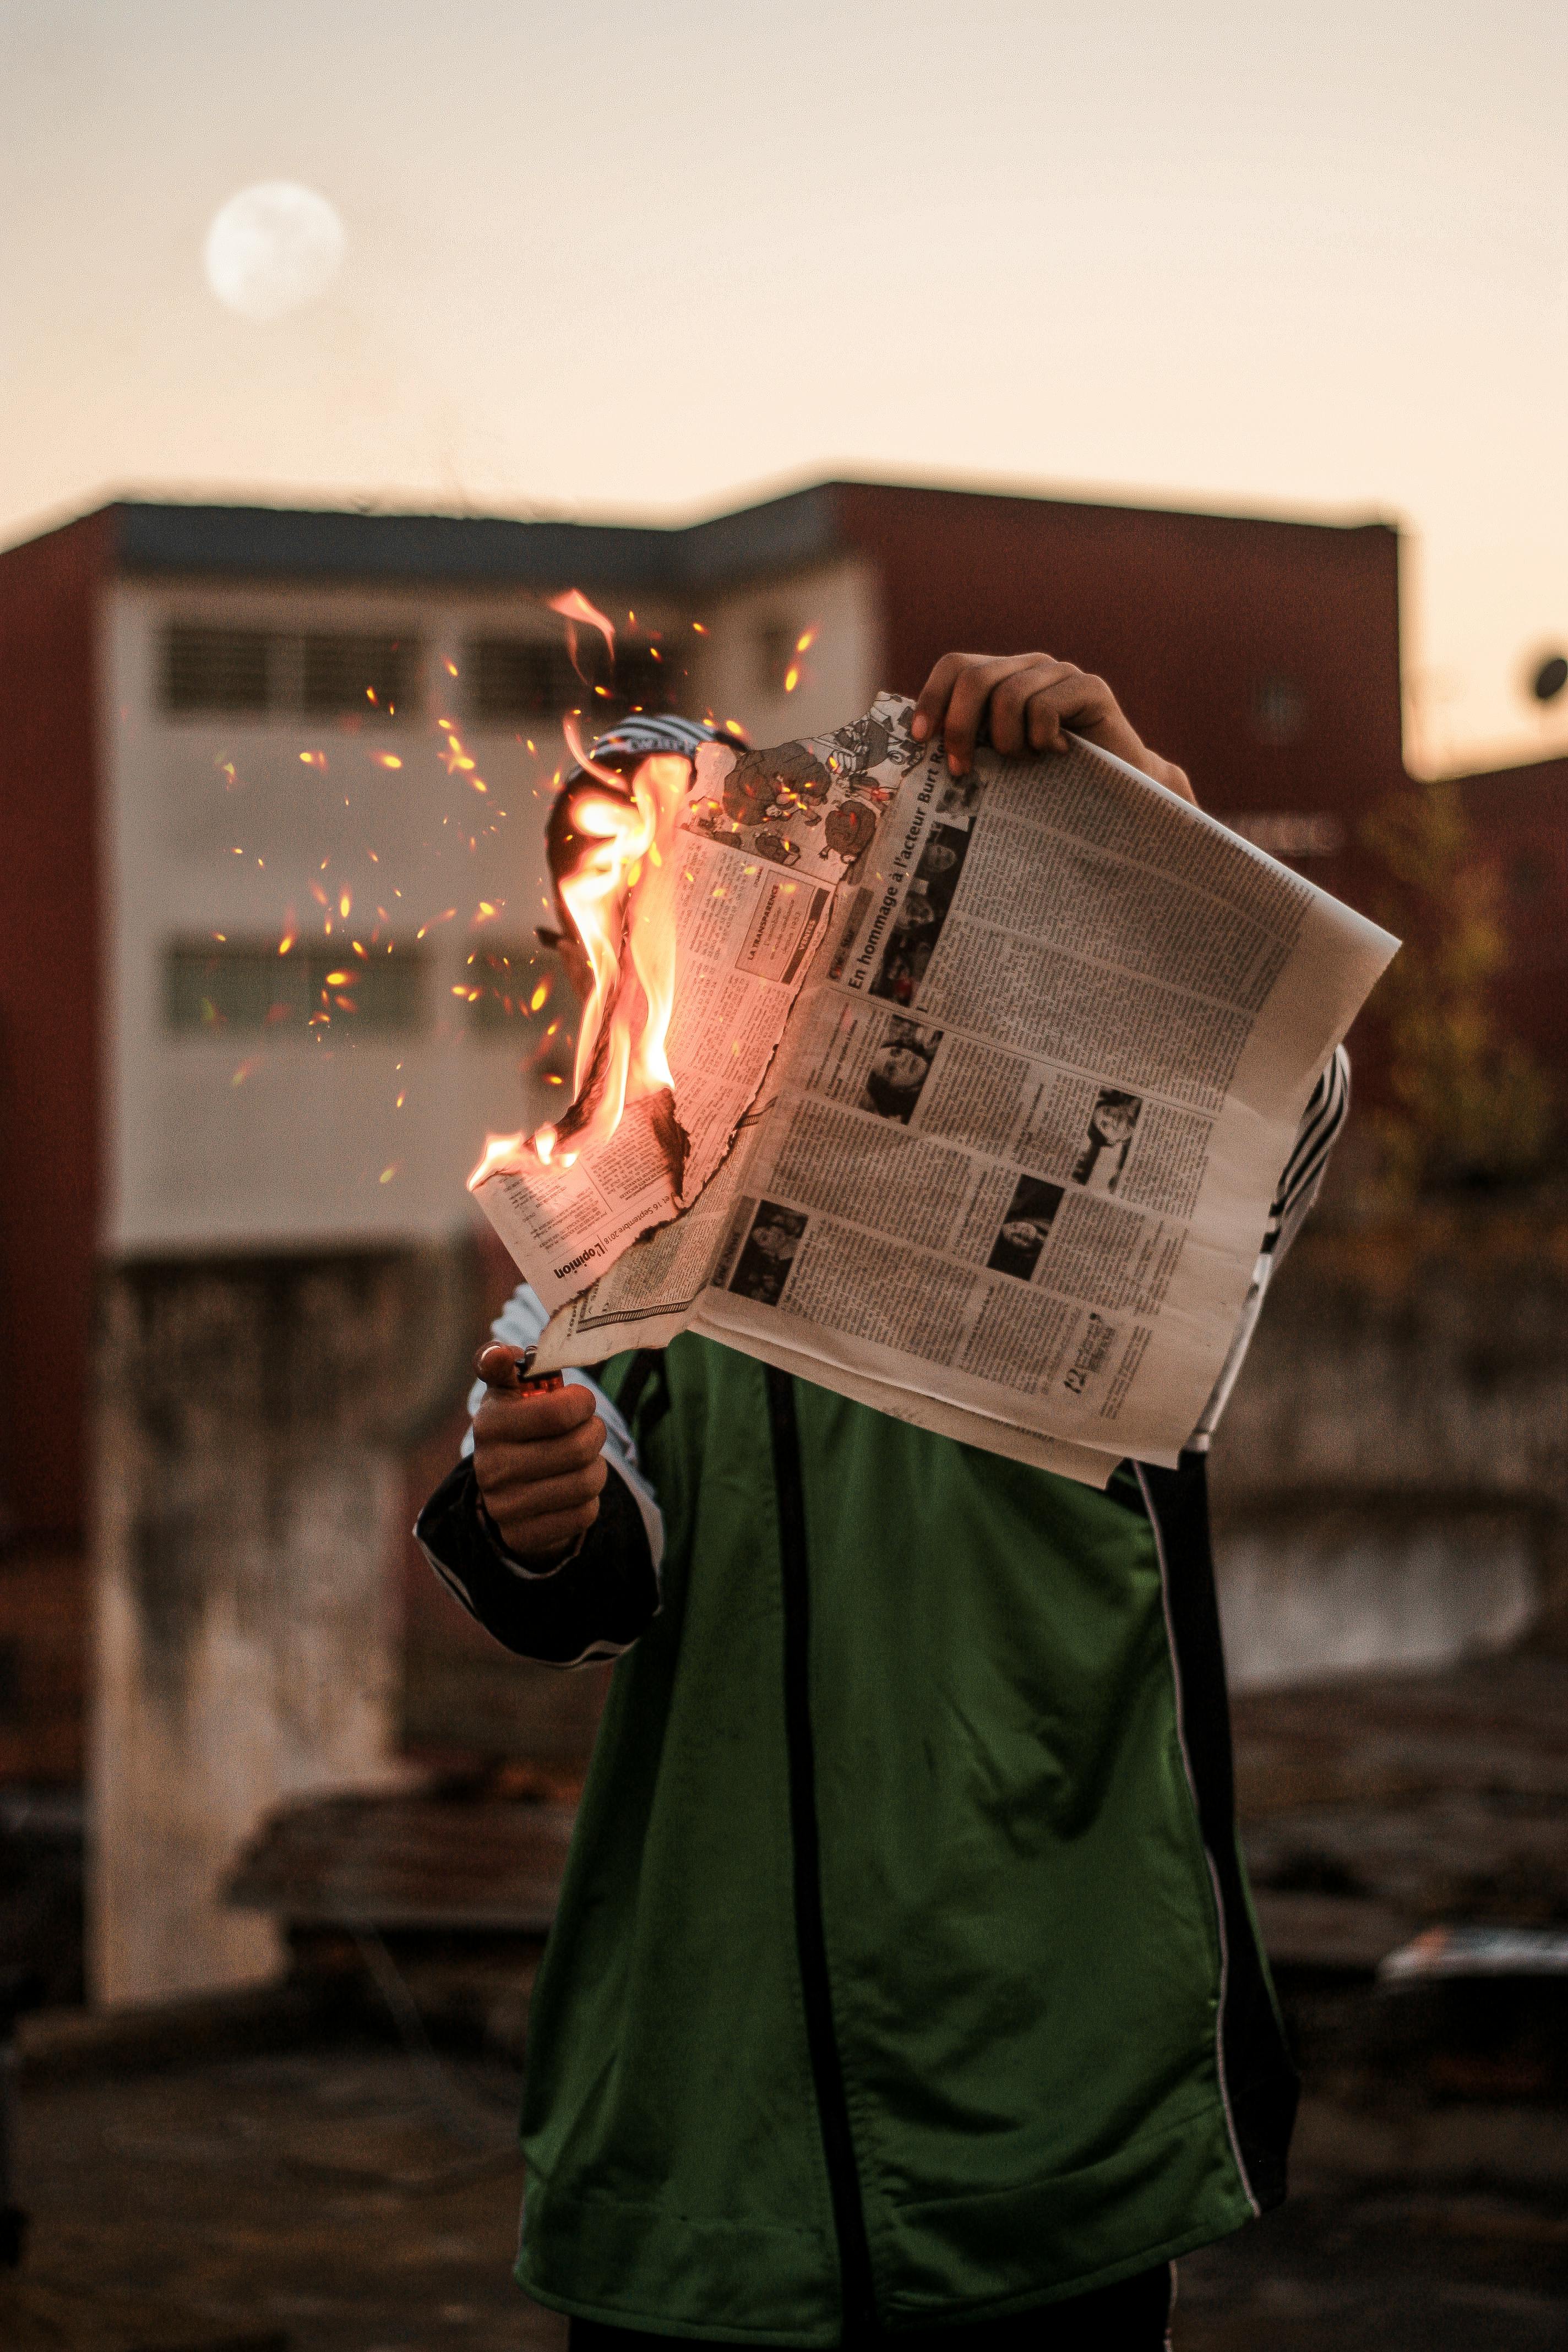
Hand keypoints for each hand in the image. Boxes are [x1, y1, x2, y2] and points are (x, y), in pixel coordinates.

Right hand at [471, 1357, 607, 1561]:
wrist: (506, 1489)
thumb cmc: (519, 1427)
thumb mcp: (509, 1393)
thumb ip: (504, 1365)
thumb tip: (500, 1354)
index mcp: (489, 1424)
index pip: (556, 1413)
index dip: (581, 1404)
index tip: (581, 1402)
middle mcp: (491, 1468)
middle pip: (579, 1448)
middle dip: (595, 1433)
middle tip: (589, 1429)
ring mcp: (505, 1506)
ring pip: (586, 1482)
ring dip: (596, 1467)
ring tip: (583, 1459)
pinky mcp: (523, 1536)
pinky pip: (584, 1514)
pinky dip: (589, 1500)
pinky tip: (572, 1490)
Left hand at [911, 653, 1193, 803]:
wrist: (1117, 794)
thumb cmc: (1050, 782)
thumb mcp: (998, 760)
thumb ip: (968, 743)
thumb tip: (918, 746)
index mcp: (1003, 677)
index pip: (955, 665)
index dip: (932, 698)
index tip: (920, 738)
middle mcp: (1030, 666)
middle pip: (975, 678)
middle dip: (958, 728)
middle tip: (961, 771)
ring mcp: (1062, 673)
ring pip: (1008, 697)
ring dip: (1008, 743)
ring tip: (1027, 763)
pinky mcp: (1091, 687)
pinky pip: (1044, 708)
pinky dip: (1041, 740)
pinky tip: (1059, 754)